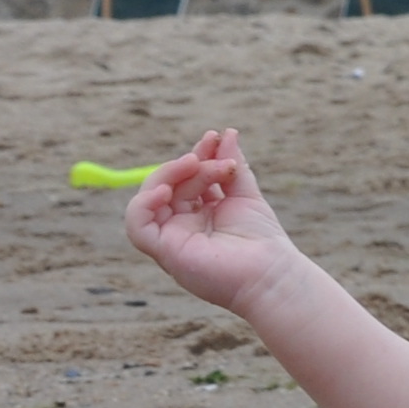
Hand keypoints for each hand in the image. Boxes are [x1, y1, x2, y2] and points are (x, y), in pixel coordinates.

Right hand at [125, 131, 308, 320]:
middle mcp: (181, 224)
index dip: (197, 154)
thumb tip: (227, 133)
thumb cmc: (263, 240)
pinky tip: (166, 191)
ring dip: (171, 174)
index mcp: (199, 212)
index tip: (215, 137)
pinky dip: (144, 204)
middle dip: (190, 163)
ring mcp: (170, 237)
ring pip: (152, 196)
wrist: (271, 274)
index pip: (186, 176)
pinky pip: (137, 225)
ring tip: (196, 163)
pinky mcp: (163, 251)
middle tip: (214, 158)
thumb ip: (232, 166)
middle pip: (170, 183)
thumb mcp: (246, 195)